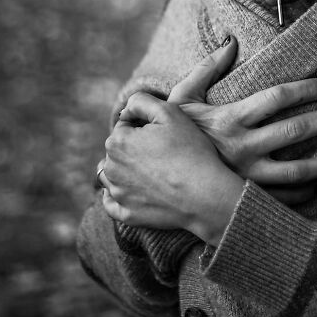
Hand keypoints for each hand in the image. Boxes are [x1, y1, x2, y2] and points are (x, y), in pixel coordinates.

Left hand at [101, 93, 243, 244]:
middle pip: (118, 151)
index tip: (163, 133)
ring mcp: (118, 194)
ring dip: (124, 170)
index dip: (144, 125)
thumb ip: (141, 101)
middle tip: (162, 151)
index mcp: (117, 141)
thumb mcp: (169, 111)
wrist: (205, 194)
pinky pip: (112, 204)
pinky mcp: (127, 215)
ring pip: (112, 176)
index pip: (124, 126)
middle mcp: (111, 168)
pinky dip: (117, 197)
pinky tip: (130, 190)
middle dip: (133, 147)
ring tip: (151, 170)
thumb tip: (125, 110)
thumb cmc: (189, 150)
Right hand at [167, 37, 316, 204]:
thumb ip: (207, 68)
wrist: (155, 176)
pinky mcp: (247, 197)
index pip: (277, 97)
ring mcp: (247, 176)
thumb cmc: (174, 134)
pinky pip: (284, 198)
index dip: (306, 89)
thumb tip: (230, 41)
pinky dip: (307, 193)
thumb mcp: (183, 97)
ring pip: (298, 169)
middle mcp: (243, 147)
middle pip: (296, 131)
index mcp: (230, 118)